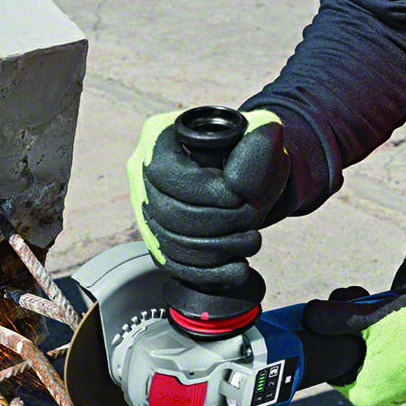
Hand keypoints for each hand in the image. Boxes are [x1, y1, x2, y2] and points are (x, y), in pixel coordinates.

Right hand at [126, 109, 288, 288]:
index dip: (205, 191)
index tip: (241, 197)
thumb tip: (239, 189)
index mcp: (158, 135)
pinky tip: (239, 267)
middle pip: (168, 212)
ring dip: (218, 249)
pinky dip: (209, 273)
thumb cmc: (251, 146)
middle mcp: (142, 172)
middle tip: (253, 218)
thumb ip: (258, 147)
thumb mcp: (263, 132)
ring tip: (252, 240)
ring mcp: (146, 207)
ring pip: (170, 242)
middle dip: (218, 222)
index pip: (166, 173)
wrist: (249, 170)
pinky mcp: (157, 238)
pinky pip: (173, 265)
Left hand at [301, 291, 405, 405]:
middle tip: (350, 297)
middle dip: (346, 320)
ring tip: (367, 297)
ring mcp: (398, 380)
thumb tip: (309, 314)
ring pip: (368, 343)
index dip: (325, 334)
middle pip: (348, 349)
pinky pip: (388, 344)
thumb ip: (332, 319)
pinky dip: (383, 325)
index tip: (329, 313)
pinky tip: (384, 306)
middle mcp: (380, 391)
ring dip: (364, 318)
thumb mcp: (364, 322)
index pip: (330, 363)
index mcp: (363, 391)